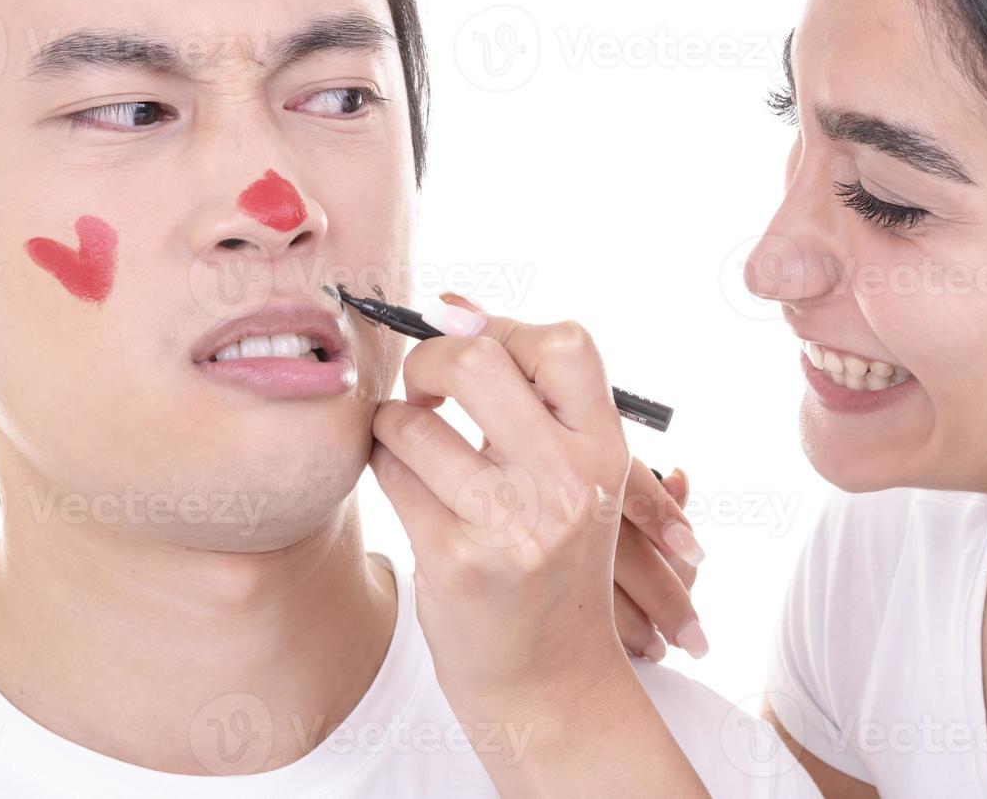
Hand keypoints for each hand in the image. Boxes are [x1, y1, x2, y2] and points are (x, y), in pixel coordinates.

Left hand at [368, 294, 708, 794]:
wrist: (551, 683)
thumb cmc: (553, 564)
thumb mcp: (572, 479)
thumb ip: (530, 395)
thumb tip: (452, 303)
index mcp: (604, 451)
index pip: (564, 342)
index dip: (505, 330)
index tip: (474, 349)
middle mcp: (566, 483)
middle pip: (478, 364)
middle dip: (429, 362)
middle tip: (425, 390)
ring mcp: (511, 524)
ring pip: (415, 422)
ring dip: (394, 424)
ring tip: (409, 446)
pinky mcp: (455, 561)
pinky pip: (390, 474)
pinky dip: (383, 467)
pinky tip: (401, 483)